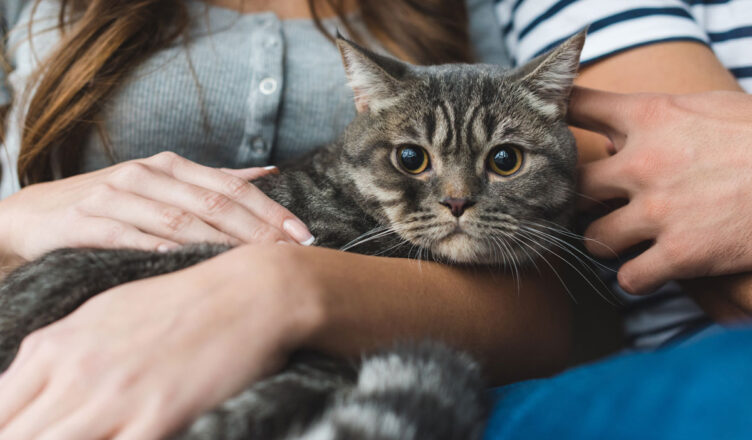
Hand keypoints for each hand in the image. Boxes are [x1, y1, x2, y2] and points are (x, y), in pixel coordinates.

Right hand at [0, 152, 313, 262]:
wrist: (36, 213)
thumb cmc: (113, 202)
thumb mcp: (164, 184)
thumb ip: (215, 180)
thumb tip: (269, 172)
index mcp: (172, 166)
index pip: (232, 188)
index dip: (272, 212)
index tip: (303, 236)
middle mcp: (147, 174)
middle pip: (214, 204)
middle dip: (258, 232)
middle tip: (291, 255)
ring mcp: (116, 195)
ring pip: (179, 221)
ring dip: (221, 244)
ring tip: (255, 264)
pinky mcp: (86, 221)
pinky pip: (128, 237)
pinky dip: (158, 249)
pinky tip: (184, 262)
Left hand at [0, 244, 323, 439]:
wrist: (248, 292)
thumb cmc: (181, 301)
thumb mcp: (104, 315)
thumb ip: (59, 355)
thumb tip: (28, 388)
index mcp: (54, 346)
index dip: (6, 429)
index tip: (25, 432)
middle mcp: (73, 373)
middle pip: (12, 436)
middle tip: (52, 438)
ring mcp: (114, 397)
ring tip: (90, 439)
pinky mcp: (156, 417)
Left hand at [569, 87, 751, 293]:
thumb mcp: (713, 108)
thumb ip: (664, 116)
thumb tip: (623, 127)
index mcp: (652, 116)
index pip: (581, 106)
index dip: (558, 117)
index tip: (548, 129)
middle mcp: (644, 162)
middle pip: (575, 186)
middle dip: (580, 202)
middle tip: (593, 209)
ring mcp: (659, 210)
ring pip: (594, 240)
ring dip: (604, 245)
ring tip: (621, 244)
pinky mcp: (681, 254)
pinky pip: (630, 279)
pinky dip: (635, 280)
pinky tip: (647, 272)